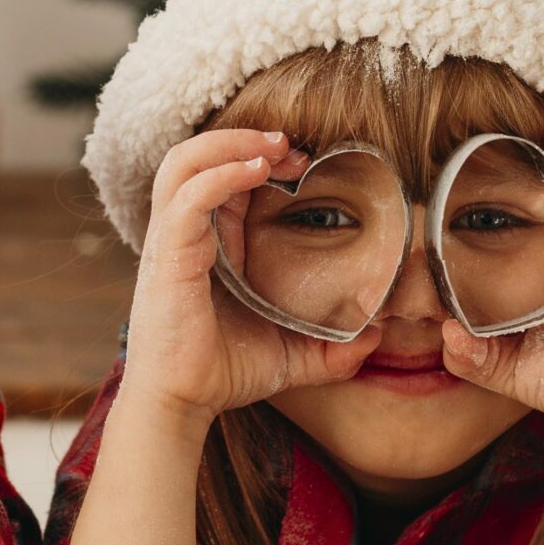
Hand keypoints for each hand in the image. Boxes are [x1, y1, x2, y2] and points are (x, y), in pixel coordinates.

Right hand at [121, 129, 381, 429]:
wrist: (181, 405)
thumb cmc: (221, 374)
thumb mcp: (290, 355)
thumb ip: (332, 349)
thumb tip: (376, 338)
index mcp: (204, 244)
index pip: (218, 177)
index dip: (256, 156)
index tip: (301, 161)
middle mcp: (182, 234)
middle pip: (198, 157)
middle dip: (245, 139)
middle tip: (292, 146)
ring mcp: (170, 242)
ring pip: (184, 164)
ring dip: (230, 143)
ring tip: (274, 147)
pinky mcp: (168, 256)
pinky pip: (188, 197)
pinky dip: (222, 174)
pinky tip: (258, 170)